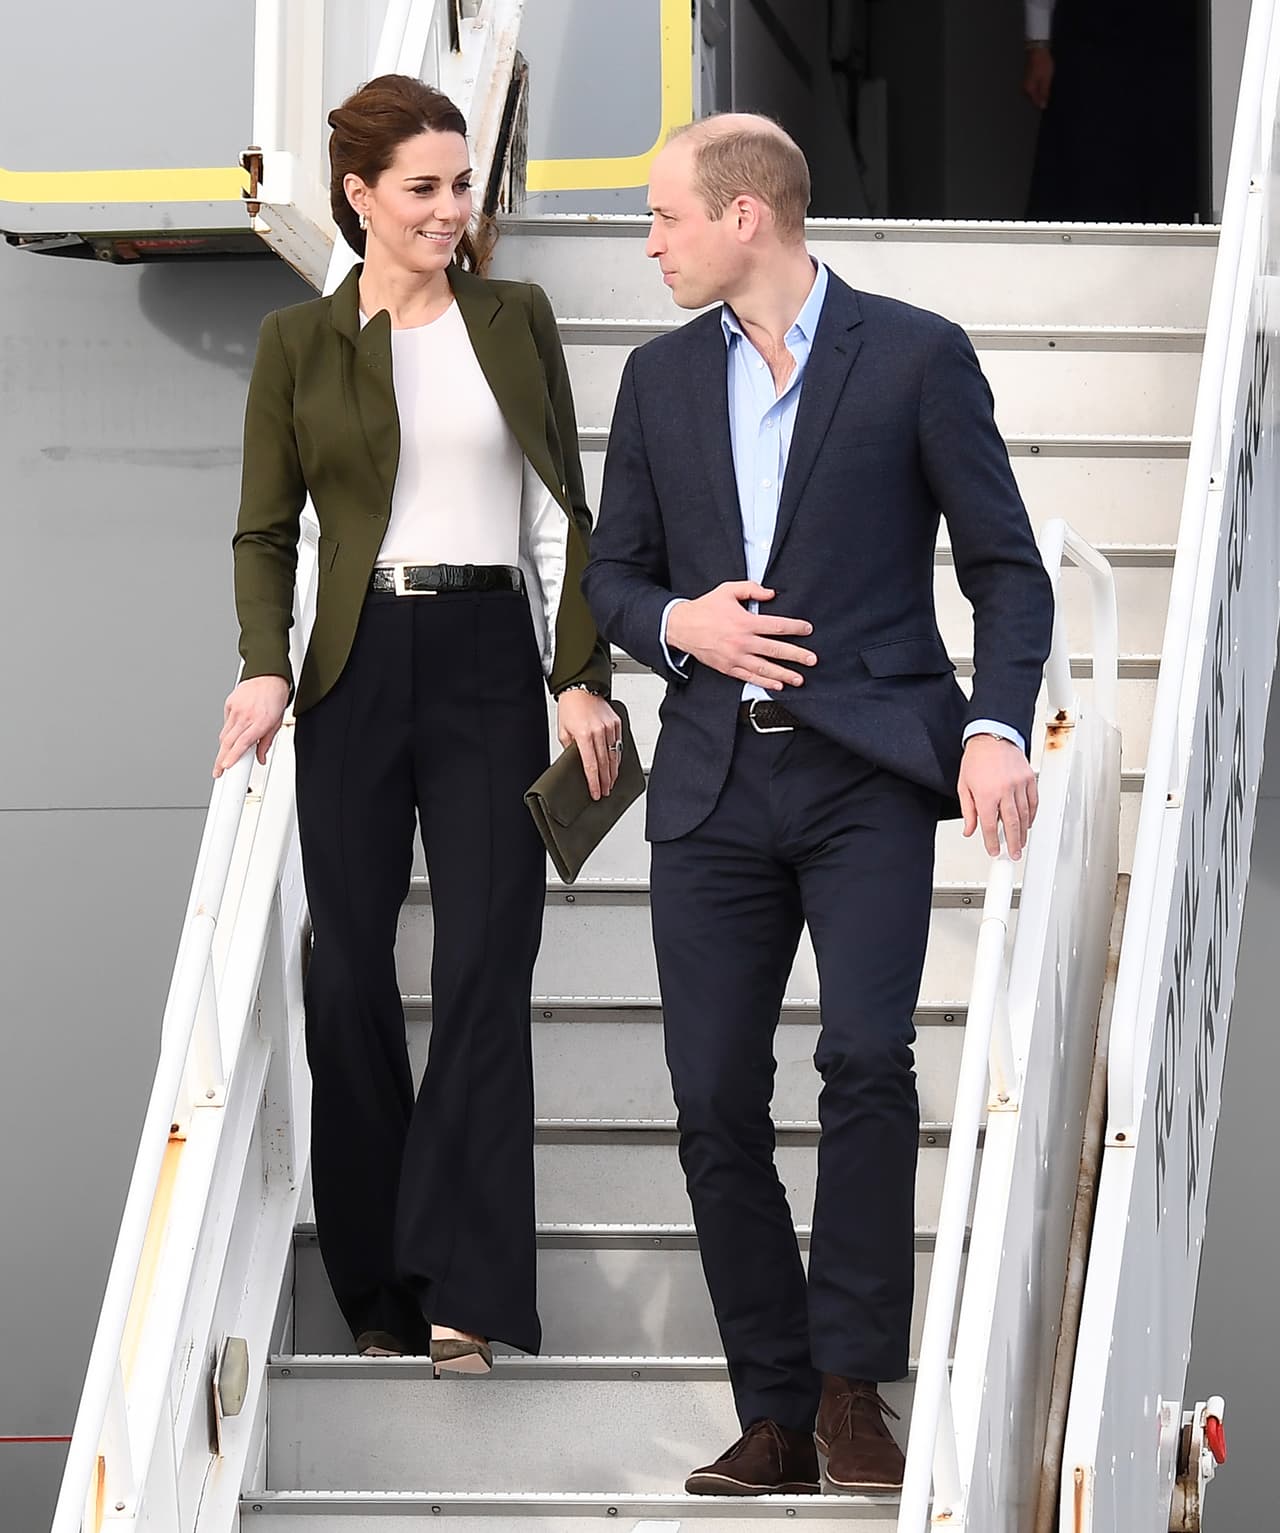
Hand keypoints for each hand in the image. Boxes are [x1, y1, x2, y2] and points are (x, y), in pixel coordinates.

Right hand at [213, 675, 289, 776]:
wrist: (269, 675)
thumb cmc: (275, 698)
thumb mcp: (277, 723)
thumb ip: (267, 742)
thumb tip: (261, 759)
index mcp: (261, 722)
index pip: (243, 743)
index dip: (232, 757)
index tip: (225, 767)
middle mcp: (247, 716)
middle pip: (228, 742)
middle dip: (221, 759)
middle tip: (218, 771)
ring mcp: (236, 709)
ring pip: (225, 734)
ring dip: (224, 747)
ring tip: (224, 757)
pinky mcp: (229, 704)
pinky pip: (226, 723)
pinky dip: (228, 731)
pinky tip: (233, 733)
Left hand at [557, 690, 622, 801]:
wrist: (581, 688)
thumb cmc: (571, 707)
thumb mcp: (563, 731)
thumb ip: (570, 748)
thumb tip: (576, 762)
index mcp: (584, 735)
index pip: (591, 765)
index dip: (594, 782)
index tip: (596, 792)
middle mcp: (599, 731)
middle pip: (605, 763)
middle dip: (605, 780)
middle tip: (605, 791)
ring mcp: (610, 727)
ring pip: (614, 755)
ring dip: (613, 771)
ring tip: (611, 782)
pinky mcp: (616, 723)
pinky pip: (619, 744)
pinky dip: (618, 756)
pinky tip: (616, 765)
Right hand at [666, 582, 815, 689]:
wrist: (681, 627)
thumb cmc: (705, 608)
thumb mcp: (728, 590)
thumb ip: (751, 589)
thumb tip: (771, 593)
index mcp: (745, 622)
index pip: (777, 626)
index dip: (795, 628)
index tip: (808, 629)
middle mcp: (742, 642)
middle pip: (776, 650)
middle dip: (797, 656)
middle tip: (812, 660)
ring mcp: (735, 657)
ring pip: (765, 668)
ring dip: (784, 674)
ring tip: (799, 679)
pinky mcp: (728, 668)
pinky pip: (750, 677)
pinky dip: (765, 682)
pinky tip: (777, 685)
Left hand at [958, 734, 1038, 860]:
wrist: (992, 736)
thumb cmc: (976, 759)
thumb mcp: (964, 786)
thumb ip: (968, 811)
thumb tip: (969, 830)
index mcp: (986, 794)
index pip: (989, 826)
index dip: (992, 842)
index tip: (994, 851)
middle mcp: (1004, 791)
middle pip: (1011, 824)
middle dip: (1013, 843)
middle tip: (1013, 855)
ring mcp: (1019, 785)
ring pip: (1025, 815)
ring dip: (1023, 832)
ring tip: (1021, 843)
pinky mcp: (1029, 779)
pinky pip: (1033, 802)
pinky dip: (1032, 815)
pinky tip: (1028, 823)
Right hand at [1023, 44, 1053, 108]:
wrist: (1038, 50)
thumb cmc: (1043, 65)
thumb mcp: (1046, 80)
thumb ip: (1044, 93)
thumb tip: (1042, 106)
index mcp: (1029, 90)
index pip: (1036, 102)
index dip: (1044, 102)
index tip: (1051, 99)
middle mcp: (1025, 89)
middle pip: (1034, 98)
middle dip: (1042, 97)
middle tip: (1051, 92)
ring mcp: (1026, 84)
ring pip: (1034, 93)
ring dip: (1041, 92)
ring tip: (1048, 87)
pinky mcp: (1028, 79)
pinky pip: (1034, 88)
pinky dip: (1039, 87)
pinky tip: (1045, 83)